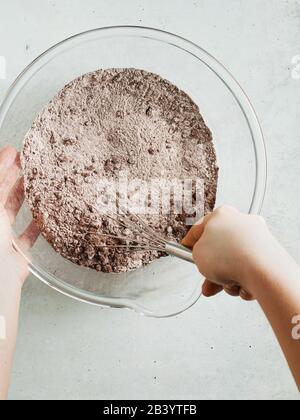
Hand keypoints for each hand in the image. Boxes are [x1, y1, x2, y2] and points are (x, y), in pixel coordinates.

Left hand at [0, 146, 38, 287]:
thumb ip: (1, 179)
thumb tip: (9, 152)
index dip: (3, 166)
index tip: (16, 152)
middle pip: (4, 196)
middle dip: (16, 179)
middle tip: (30, 163)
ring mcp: (3, 238)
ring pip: (16, 213)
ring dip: (27, 198)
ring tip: (40, 183)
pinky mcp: (18, 252)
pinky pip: (30, 235)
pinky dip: (39, 225)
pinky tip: (48, 214)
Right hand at [182, 206, 282, 300]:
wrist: (262, 270)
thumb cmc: (230, 256)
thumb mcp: (197, 254)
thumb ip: (197, 253)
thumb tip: (204, 258)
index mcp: (222, 214)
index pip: (200, 228)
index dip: (191, 242)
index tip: (187, 249)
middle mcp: (241, 222)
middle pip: (220, 250)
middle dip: (213, 271)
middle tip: (208, 283)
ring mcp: (257, 238)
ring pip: (234, 264)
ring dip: (228, 280)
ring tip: (229, 285)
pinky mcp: (269, 255)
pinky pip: (249, 272)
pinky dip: (245, 283)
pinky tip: (243, 286)